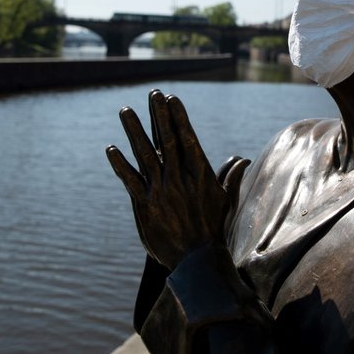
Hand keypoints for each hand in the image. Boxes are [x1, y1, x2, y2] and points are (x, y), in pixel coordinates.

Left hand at [106, 90, 249, 269]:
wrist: (197, 259)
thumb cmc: (212, 229)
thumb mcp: (224, 200)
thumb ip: (229, 177)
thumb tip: (242, 160)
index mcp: (199, 173)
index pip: (187, 137)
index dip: (178, 117)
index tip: (171, 98)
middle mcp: (179, 177)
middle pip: (166, 139)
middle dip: (159, 115)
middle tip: (153, 94)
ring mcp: (161, 189)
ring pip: (145, 153)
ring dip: (134, 130)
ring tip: (126, 110)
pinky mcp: (145, 204)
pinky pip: (130, 179)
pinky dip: (120, 164)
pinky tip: (111, 149)